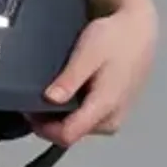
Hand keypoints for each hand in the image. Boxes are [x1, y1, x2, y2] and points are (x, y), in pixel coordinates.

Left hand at [29, 0, 158, 146]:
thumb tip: (50, 99)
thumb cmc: (114, 38)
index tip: (28, 109)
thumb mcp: (88, 53)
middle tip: (34, 98)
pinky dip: (71, 111)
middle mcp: (111, 120)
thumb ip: (70, 79)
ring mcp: (114, 119)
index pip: (66, 136)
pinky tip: (67, 92)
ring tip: (51, 92)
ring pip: (76, 129)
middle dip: (47, 121)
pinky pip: (85, 121)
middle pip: (69, 134)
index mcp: (105, 106)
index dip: (41, 126)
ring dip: (58, 116)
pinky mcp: (113, 114)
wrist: (138, 30)